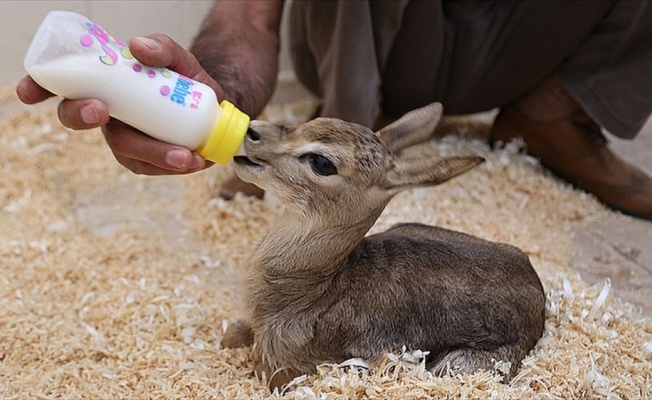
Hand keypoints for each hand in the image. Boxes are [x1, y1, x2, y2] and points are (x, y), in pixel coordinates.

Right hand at [16, 34, 224, 174]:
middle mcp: (107, 112)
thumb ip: (163, 47)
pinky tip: (193, 159)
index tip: (27, 92)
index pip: (64, 84)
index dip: (40, 87)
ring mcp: (122, 137)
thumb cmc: (185, 80)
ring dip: (151, 153)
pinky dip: (171, 164)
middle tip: (102, 111)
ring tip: (184, 155)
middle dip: (82, 116)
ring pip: (123, 148)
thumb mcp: (179, 59)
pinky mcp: (141, 159)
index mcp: (105, 84)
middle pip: (77, 118)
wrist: (211, 109)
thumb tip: (138, 47)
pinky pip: (148, 165)